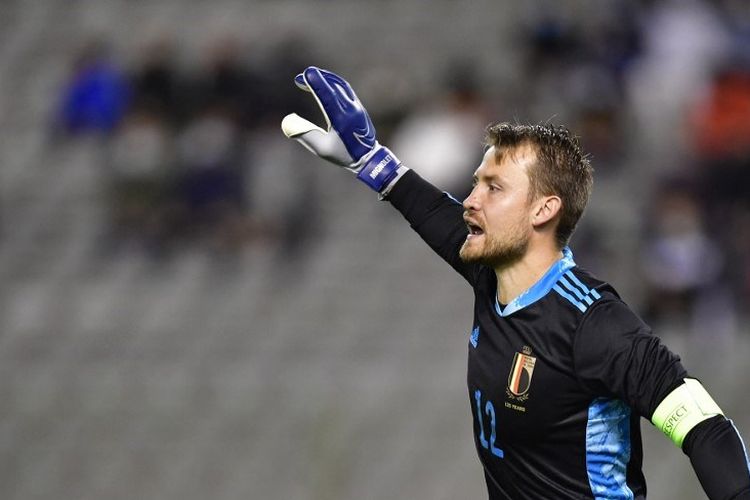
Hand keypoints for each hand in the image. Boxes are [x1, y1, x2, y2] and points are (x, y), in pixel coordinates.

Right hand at [281, 66, 402, 191]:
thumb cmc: (343, 154)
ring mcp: (357, 106)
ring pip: (340, 85)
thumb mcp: (321, 148)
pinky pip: (345, 88)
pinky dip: (332, 83)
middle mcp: (351, 110)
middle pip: (333, 86)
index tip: (307, 73)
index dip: (317, 83)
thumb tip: (288, 120)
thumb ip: (304, 134)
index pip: (329, 96)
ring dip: (324, 78)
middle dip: (317, 78)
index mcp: (342, 120)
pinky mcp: (358, 106)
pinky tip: (323, 83)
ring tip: (310, 77)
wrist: (368, 157)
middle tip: (300, 78)